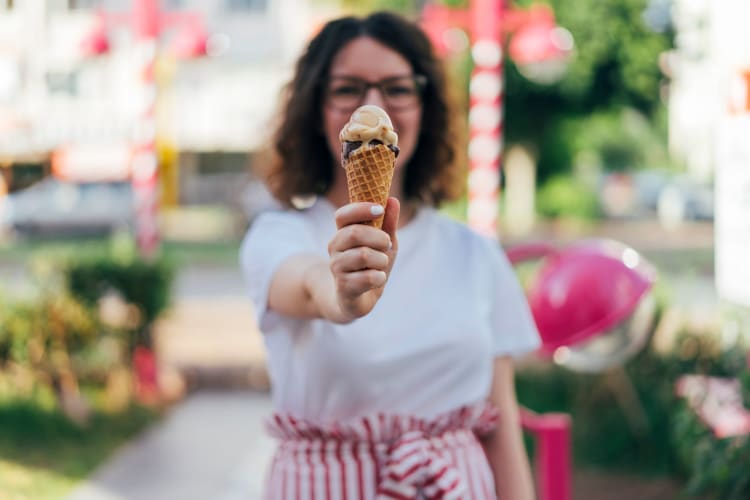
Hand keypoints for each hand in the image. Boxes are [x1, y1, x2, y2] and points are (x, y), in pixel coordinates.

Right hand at [328, 197, 399, 321]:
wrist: (357, 300)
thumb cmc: (371, 266)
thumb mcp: (384, 244)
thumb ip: (388, 223)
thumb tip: (392, 199)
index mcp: (342, 233)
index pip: (342, 215)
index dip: (361, 209)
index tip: (380, 210)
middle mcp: (334, 248)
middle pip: (354, 233)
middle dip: (378, 237)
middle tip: (387, 243)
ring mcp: (336, 268)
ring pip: (362, 256)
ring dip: (381, 259)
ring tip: (382, 264)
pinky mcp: (343, 287)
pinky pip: (367, 278)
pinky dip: (380, 277)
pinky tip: (378, 278)